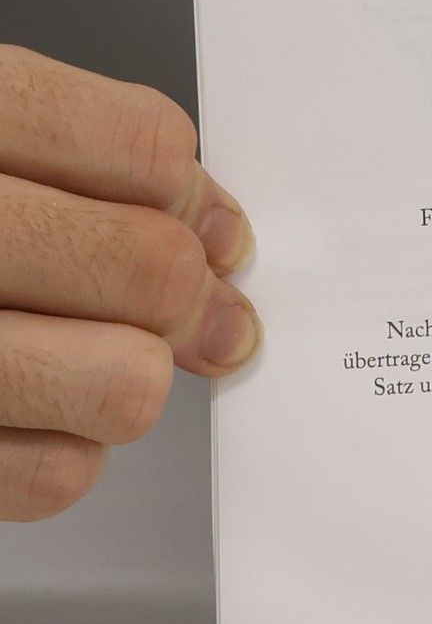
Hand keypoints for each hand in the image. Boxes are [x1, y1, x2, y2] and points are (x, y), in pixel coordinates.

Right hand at [0, 45, 259, 519]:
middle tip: (157, 305)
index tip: (194, 227)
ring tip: (72, 354)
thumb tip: (219, 239)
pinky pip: (54, 474)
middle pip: (149, 269)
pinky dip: (56, 449)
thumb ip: (92, 164)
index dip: (190, 198)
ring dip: (121, 376)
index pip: (146, 149)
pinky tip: (13, 409)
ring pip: (122, 383)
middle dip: (179, 297)